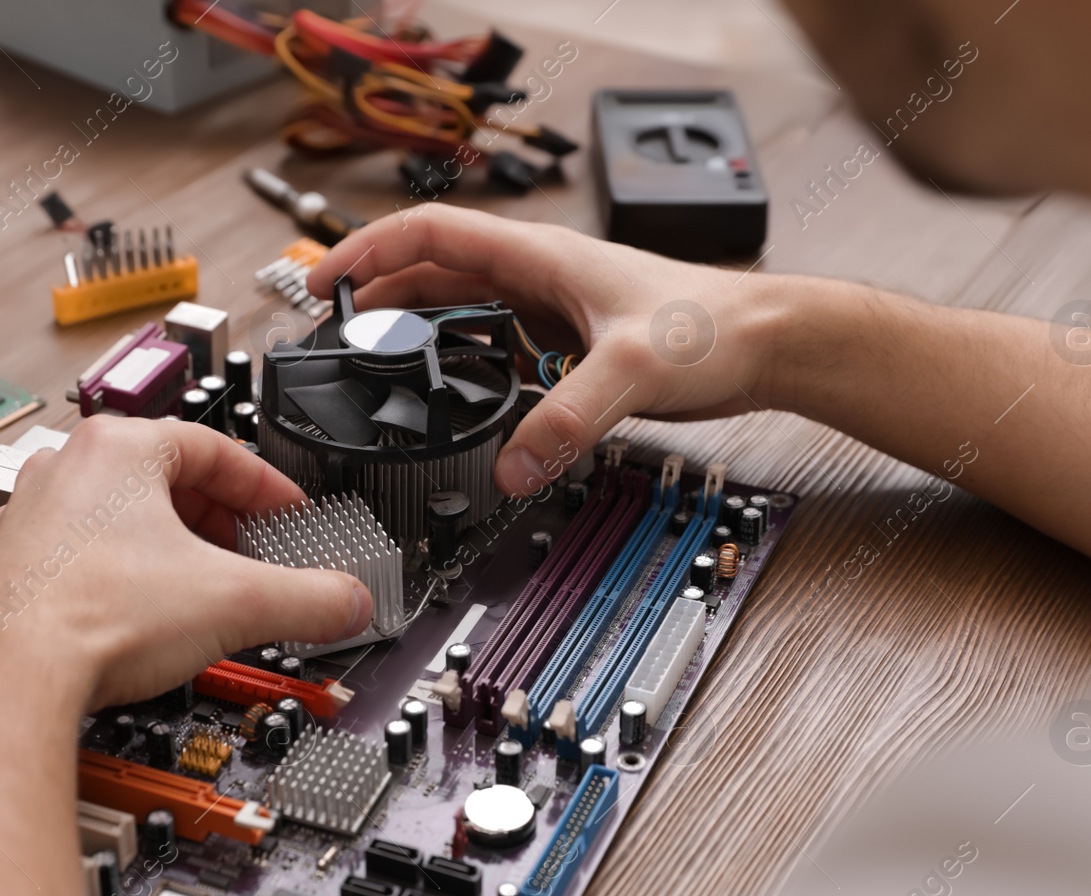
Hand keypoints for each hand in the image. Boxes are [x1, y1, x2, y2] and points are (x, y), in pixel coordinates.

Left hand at [0, 416, 371, 710]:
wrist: (8, 680)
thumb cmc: (92, 618)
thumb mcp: (237, 602)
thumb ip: (310, 598)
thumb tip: (347, 601)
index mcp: (117, 448)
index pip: (216, 450)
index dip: (267, 489)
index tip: (289, 517)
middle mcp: (65, 471)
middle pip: (168, 482)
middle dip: (221, 523)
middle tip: (253, 557)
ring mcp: (30, 518)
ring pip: (122, 520)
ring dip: (171, 550)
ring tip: (203, 591)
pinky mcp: (11, 568)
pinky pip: (85, 559)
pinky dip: (126, 579)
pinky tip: (145, 620)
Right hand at [307, 204, 801, 494]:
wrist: (767, 344)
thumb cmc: (716, 325)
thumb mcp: (632, 370)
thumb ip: (566, 421)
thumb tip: (512, 468)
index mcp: (539, 256)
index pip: (430, 233)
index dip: (367, 249)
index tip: (324, 279)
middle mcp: (539, 277)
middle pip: (434, 274)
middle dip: (378, 296)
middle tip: (334, 333)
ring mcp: (552, 311)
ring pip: (463, 312)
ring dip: (417, 331)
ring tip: (377, 362)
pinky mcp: (571, 346)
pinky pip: (498, 350)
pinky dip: (465, 368)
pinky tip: (455, 396)